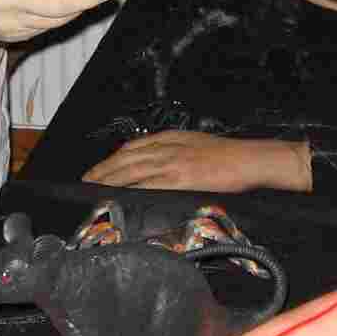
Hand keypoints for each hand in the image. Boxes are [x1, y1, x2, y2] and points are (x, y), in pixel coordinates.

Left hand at [82, 132, 311, 192]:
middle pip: (127, 158)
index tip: (99, 168)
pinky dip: (132, 190)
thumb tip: (156, 165)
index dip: (113, 158)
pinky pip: (149, 185)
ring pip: (132, 170)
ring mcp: (173, 163)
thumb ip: (175, 151)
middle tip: (86, 181)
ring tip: (95, 190)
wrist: (249, 159)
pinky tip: (121, 197)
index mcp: (172, 138)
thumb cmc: (228, 155)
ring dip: (110, 180)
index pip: (133, 147)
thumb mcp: (196, 144)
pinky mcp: (180, 178)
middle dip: (104, 170)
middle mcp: (168, 148)